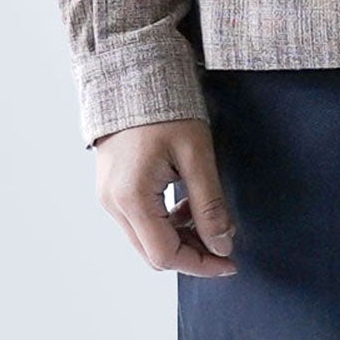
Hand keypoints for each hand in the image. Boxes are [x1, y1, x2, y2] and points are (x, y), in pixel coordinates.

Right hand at [94, 118, 239, 275]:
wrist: (134, 75)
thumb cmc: (167, 108)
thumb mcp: (196, 154)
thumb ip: (209, 204)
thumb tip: (222, 246)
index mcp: (131, 197)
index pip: (165, 255)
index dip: (201, 264)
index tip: (229, 262)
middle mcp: (113, 203)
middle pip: (153, 253)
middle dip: (192, 253)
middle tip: (224, 240)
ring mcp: (109, 197)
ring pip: (146, 240)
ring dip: (179, 237)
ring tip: (207, 215)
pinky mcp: (112, 188)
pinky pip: (140, 221)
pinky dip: (166, 222)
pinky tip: (186, 202)